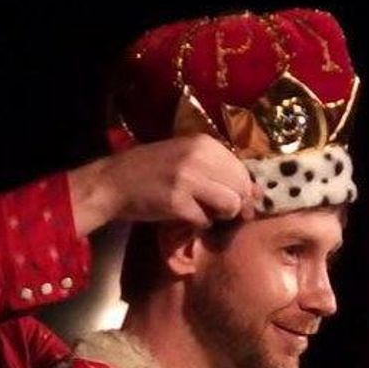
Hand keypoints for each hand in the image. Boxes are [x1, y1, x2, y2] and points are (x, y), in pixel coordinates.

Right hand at [69, 135, 261, 235]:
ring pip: (229, 204)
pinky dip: (199, 224)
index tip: (237, 201)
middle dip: (235, 205)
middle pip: (240, 188)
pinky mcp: (176, 202)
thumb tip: (254, 191)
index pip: (242, 169)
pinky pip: (205, 220)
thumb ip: (216, 167)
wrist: (113, 182)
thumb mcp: (184, 155)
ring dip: (220, 215)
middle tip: (221, 213)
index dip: (244, 190)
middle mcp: (198, 157)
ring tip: (205, 214)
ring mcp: (187, 180)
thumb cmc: (150, 170)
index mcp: (203, 143)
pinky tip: (186, 218)